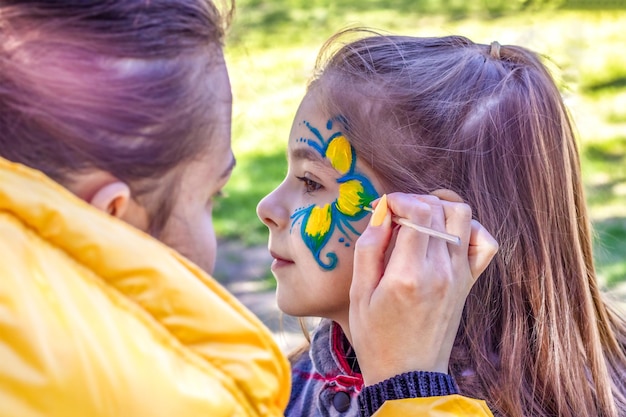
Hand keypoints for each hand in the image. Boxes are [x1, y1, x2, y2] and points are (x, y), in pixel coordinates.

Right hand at [348, 191, 497, 384]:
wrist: (408, 374)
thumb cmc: (376, 337)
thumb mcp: (358, 293)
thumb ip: (369, 248)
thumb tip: (382, 212)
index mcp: (409, 274)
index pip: (419, 211)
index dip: (399, 198)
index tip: (384, 206)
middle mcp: (440, 271)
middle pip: (440, 208)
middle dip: (415, 200)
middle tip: (396, 214)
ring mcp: (459, 276)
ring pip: (463, 217)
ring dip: (441, 207)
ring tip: (420, 217)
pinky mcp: (468, 283)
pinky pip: (484, 243)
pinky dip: (470, 228)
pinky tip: (447, 233)